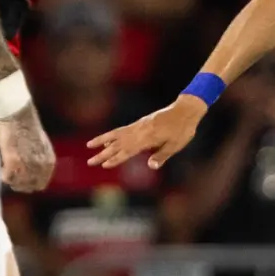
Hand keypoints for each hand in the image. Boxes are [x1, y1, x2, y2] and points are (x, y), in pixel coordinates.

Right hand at [0, 108, 56, 192]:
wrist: (18, 113)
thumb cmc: (27, 124)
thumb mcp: (41, 145)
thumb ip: (39, 159)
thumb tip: (32, 169)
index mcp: (49, 162)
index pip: (41, 183)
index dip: (30, 182)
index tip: (22, 178)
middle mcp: (41, 167)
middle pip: (29, 187)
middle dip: (20, 183)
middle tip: (11, 175)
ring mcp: (28, 167)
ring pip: (18, 185)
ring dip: (11, 179)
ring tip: (6, 169)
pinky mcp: (14, 164)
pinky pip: (7, 179)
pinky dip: (3, 174)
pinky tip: (3, 165)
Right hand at [88, 96, 208, 170]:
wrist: (186, 110)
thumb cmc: (183, 129)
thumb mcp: (176, 145)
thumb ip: (162, 155)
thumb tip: (150, 166)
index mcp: (148, 137)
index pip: (128, 150)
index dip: (116, 158)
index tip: (104, 164)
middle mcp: (140, 131)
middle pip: (118, 144)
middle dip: (103, 154)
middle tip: (90, 162)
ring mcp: (139, 125)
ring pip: (117, 135)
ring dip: (102, 141)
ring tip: (89, 146)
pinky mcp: (140, 123)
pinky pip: (123, 129)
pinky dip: (112, 135)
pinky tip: (107, 140)